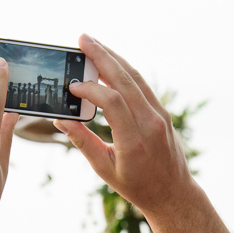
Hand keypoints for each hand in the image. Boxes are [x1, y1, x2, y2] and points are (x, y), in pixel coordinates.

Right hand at [54, 35, 197, 219]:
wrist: (172, 193)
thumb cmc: (137, 186)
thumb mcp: (105, 169)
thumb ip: (83, 142)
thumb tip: (61, 120)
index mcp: (134, 142)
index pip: (112, 104)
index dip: (91, 90)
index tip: (72, 86)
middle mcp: (151, 124)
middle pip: (125, 81)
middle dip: (103, 57)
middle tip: (82, 39)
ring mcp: (160, 116)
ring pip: (136, 78)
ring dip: (114, 58)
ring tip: (94, 44)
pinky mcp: (163, 112)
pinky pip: (142, 85)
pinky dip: (125, 70)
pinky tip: (111, 61)